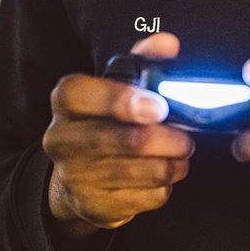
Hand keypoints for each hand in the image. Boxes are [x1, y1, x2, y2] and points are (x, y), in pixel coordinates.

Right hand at [43, 33, 193, 237]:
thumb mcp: (118, 85)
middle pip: (124, 140)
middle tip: (187, 139)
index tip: (160, 107)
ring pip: (141, 172)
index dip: (122, 100)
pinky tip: (166, 175)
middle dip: (168, 140)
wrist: (77, 177)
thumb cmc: (105, 121)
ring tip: (182, 154)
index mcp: (66, 101)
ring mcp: (75, 176)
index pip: (83, 95)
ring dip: (173, 163)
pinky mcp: (93, 206)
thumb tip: (168, 44)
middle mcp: (62, 139)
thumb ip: (144, 60)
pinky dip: (166, 186)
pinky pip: (147, 198)